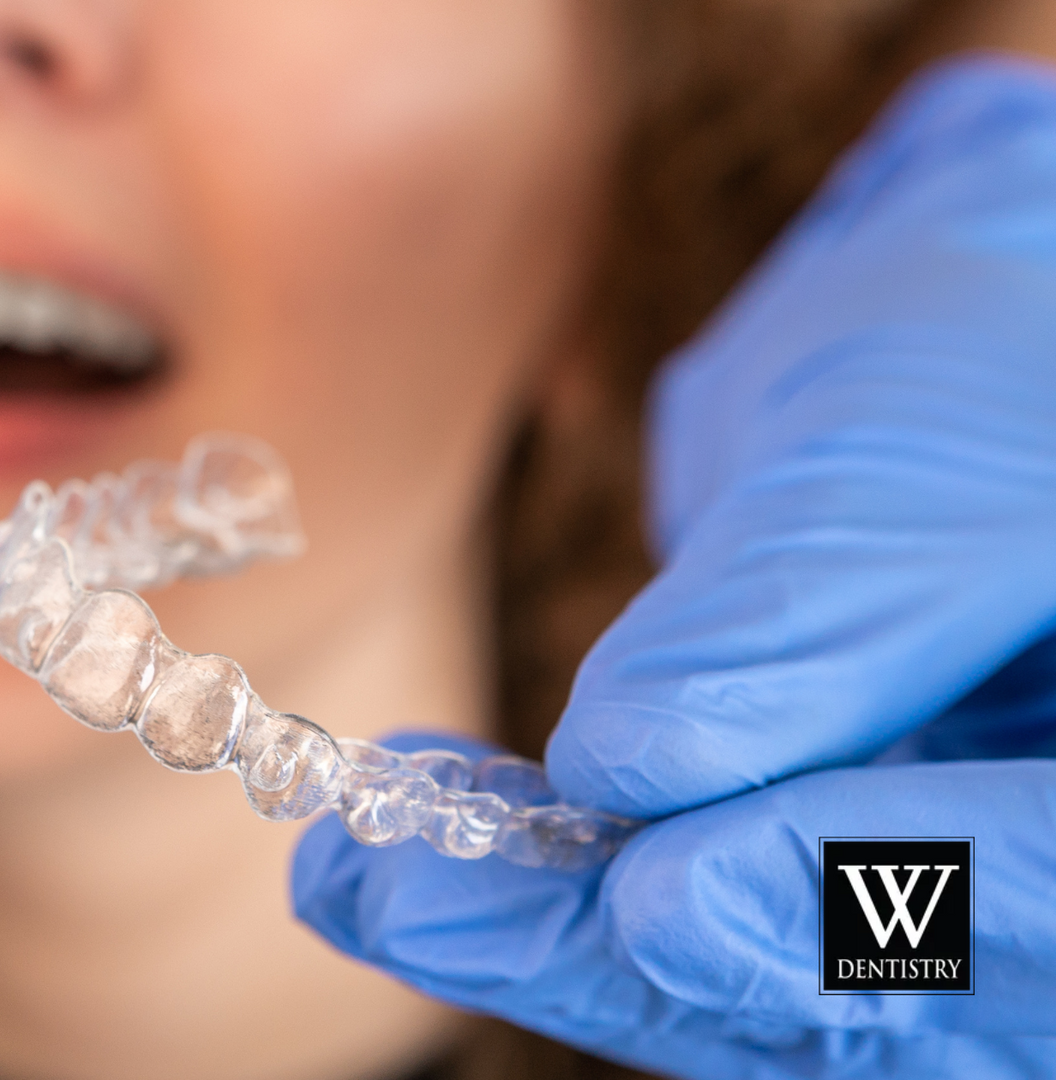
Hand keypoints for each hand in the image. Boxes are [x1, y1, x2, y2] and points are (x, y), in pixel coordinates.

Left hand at [294, 56, 1055, 1077]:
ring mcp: (950, 885)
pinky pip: (699, 917)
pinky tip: (417, 839)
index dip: (838, 899)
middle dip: (626, 950)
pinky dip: (553, 888)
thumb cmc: (993, 339)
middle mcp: (1053, 868)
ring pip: (759, 979)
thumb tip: (626, 767)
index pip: (1031, 895)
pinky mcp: (829, 866)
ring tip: (366, 868)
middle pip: (872, 990)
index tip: (657, 894)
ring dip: (547, 931)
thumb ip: (803, 612)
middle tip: (417, 896)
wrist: (983, 326)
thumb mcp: (914, 443)